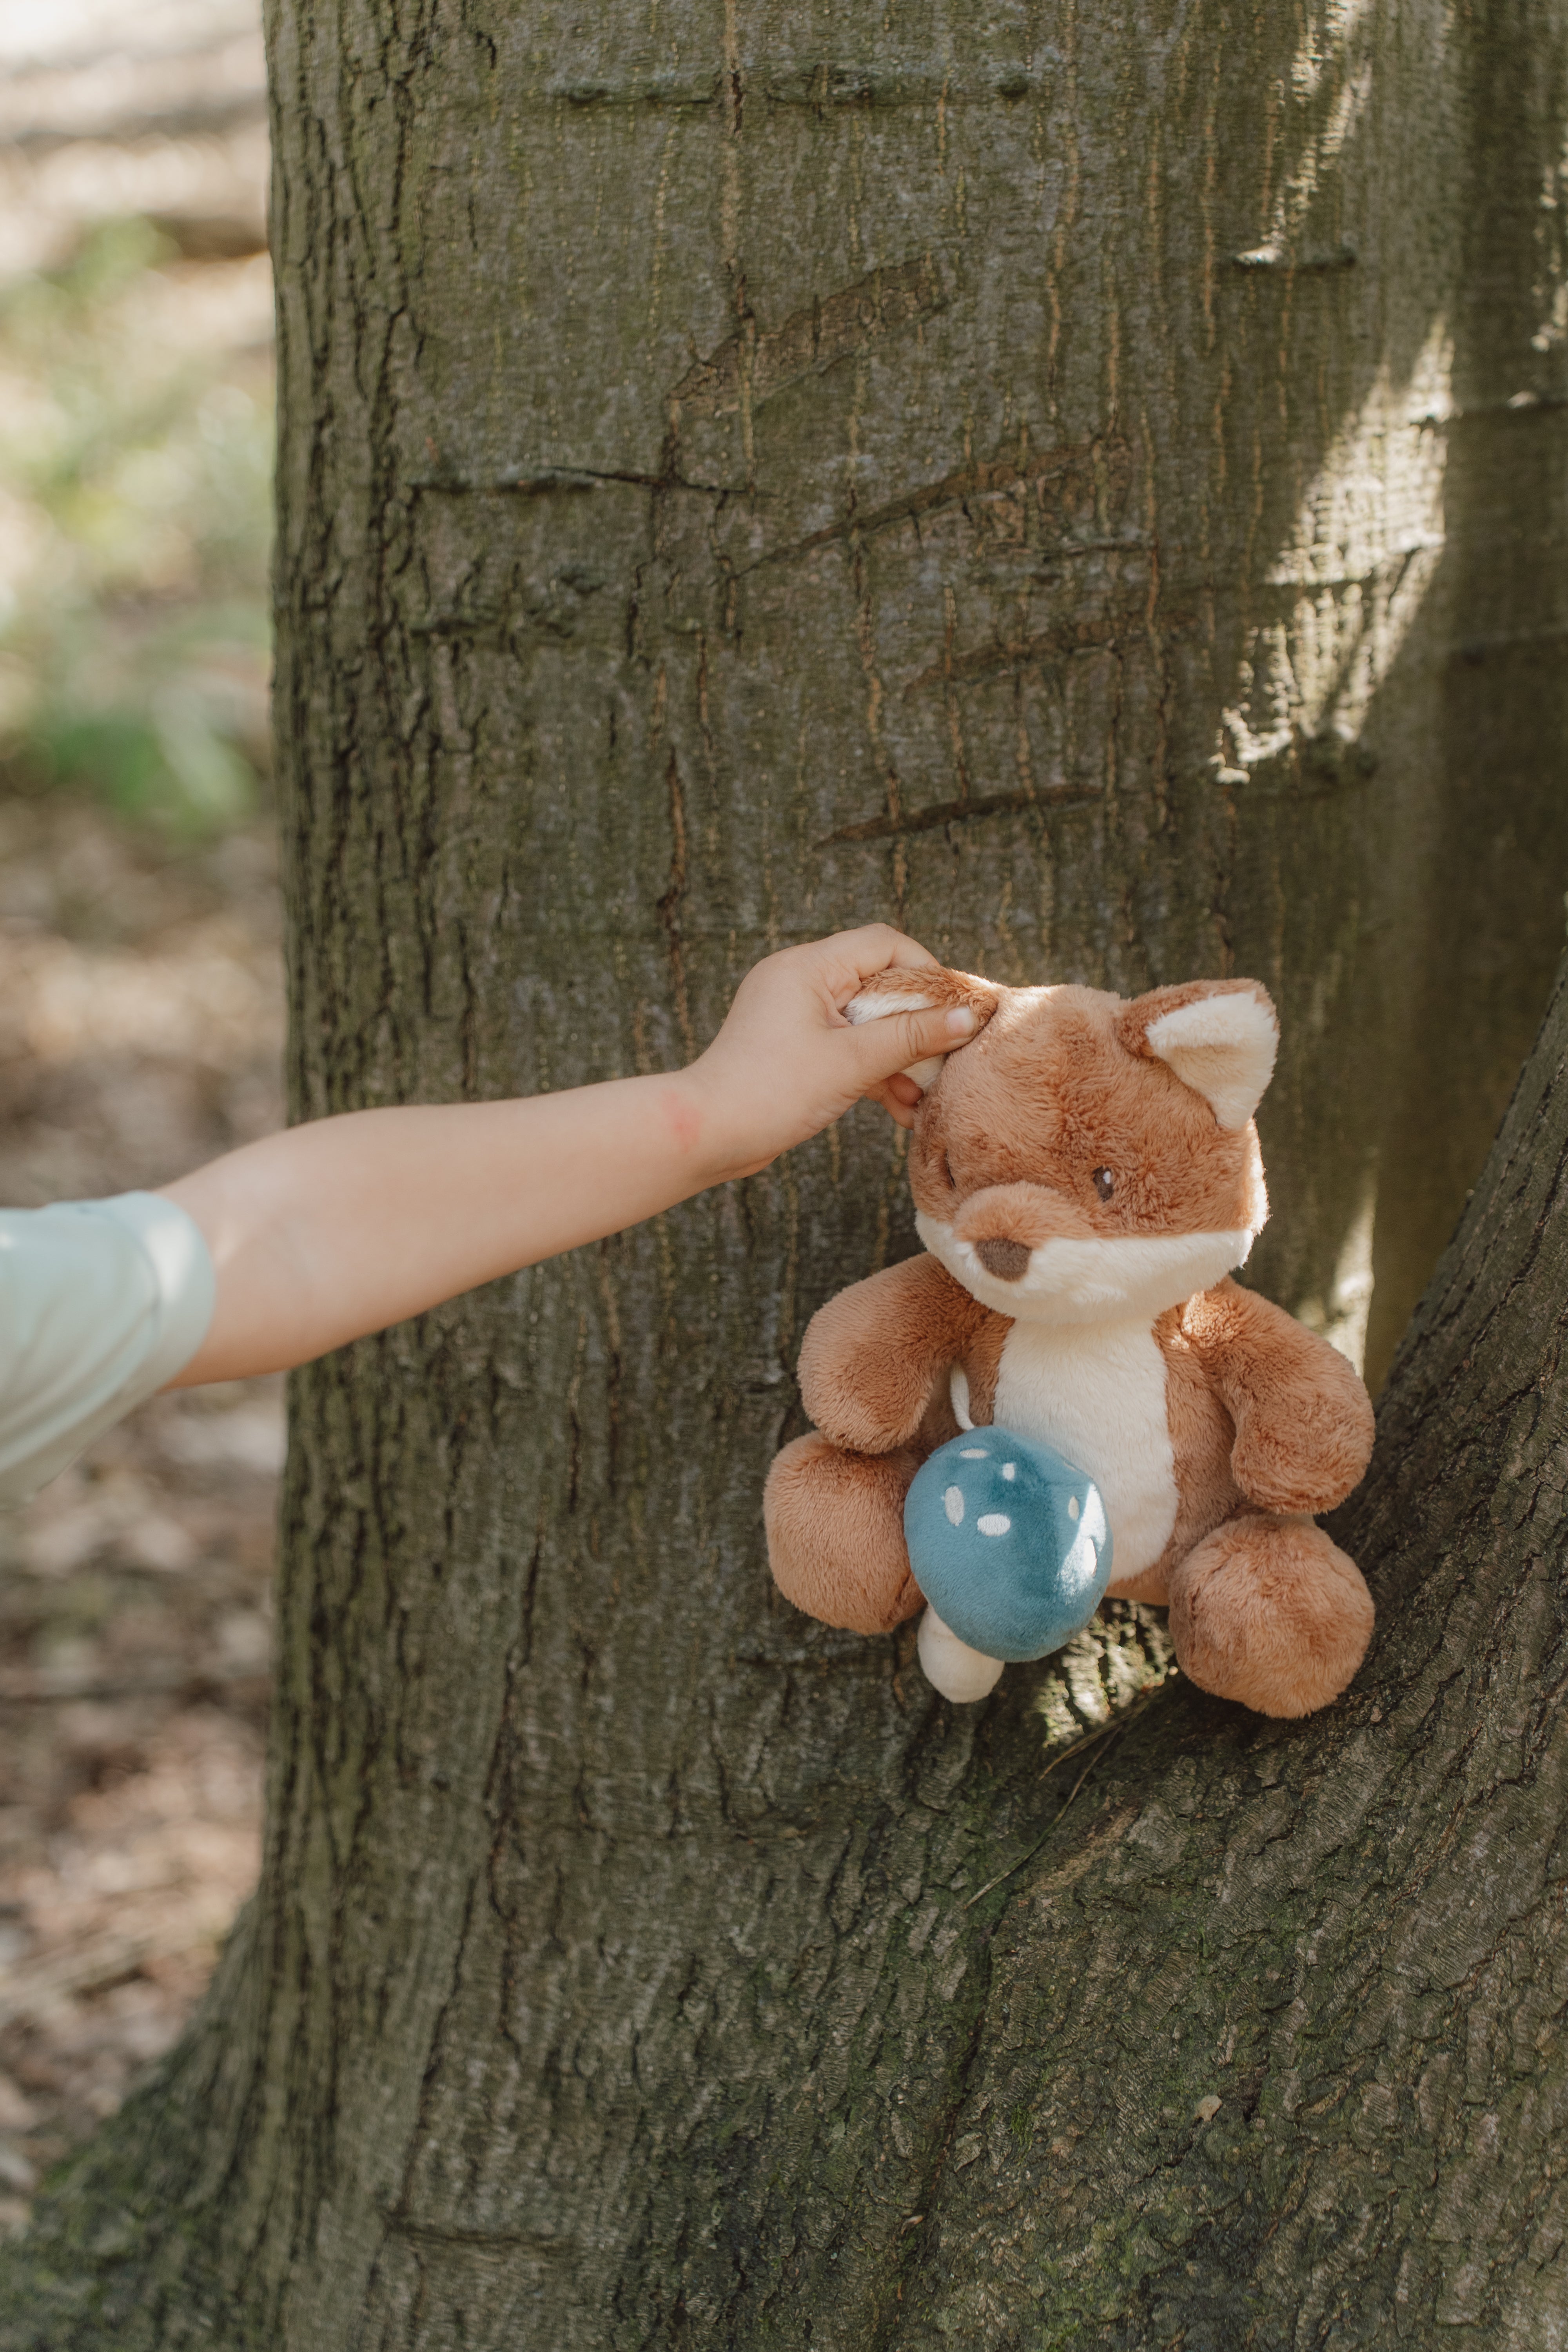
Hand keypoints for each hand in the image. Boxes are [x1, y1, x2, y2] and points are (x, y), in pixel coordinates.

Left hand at [681, 926, 989, 1179]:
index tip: (953, 1011)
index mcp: (807, 967)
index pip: (884, 945)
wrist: (707, 1135)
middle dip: (915, 1026)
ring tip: (924, 1098)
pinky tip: (900, 1109)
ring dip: (897, 1058)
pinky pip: (845, 1047)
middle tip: (946, 1059)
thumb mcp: (853, 1063)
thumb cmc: (771, 1092)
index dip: (926, 972)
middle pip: (878, 985)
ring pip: (864, 1023)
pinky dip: (872, 1073)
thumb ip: (913, 1036)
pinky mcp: (792, 1047)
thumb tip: (967, 1016)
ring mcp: (793, 1015)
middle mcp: (798, 980)